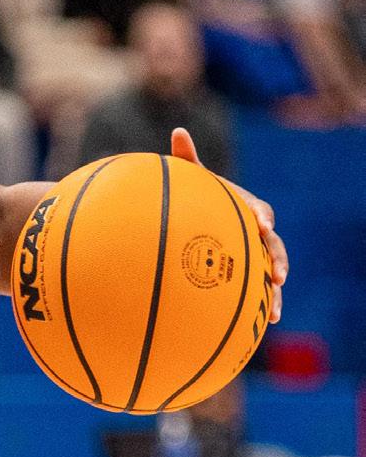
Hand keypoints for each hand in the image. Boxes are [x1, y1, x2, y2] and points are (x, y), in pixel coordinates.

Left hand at [171, 127, 286, 322]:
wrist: (197, 225)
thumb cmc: (196, 201)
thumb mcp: (192, 182)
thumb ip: (187, 161)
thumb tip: (178, 131)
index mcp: (247, 210)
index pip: (260, 212)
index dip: (261, 216)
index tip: (261, 223)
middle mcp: (256, 234)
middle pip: (273, 247)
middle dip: (277, 261)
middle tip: (277, 275)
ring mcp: (254, 256)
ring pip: (271, 274)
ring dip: (275, 292)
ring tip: (275, 311)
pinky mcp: (247, 276)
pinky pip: (257, 293)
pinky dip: (263, 308)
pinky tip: (266, 325)